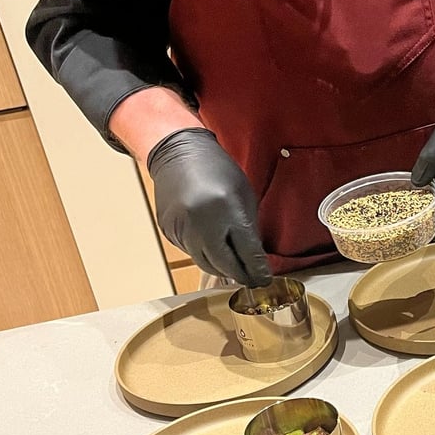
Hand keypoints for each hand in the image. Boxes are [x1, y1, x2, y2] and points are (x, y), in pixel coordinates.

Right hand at [147, 128, 271, 286]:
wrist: (178, 153)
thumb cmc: (217, 169)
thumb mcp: (244, 194)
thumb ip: (249, 227)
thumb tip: (255, 258)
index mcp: (225, 209)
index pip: (246, 250)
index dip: (257, 269)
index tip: (265, 279)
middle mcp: (200, 222)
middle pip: (224, 264)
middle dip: (240, 275)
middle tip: (252, 280)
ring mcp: (181, 228)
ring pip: (205, 263)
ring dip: (222, 267)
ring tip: (235, 267)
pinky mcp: (169, 231)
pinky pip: (191, 252)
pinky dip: (205, 254)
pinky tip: (213, 247)